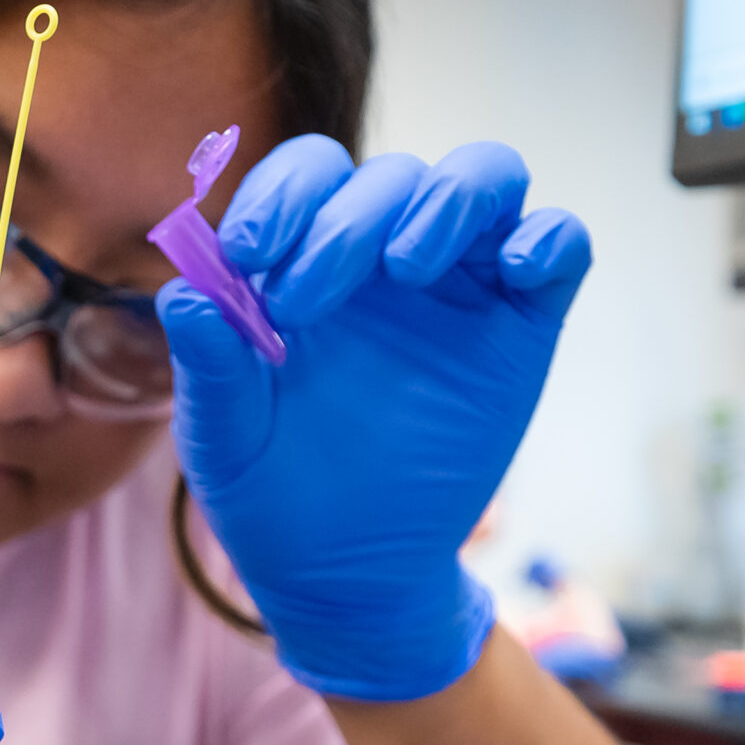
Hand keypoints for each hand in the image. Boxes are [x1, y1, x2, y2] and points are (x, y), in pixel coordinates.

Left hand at [159, 138, 591, 700]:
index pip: (310, 173)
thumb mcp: (223, 433)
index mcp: (309, 256)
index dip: (282, 193)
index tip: (247, 251)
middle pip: (393, 174)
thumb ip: (207, 362)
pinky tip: (515, 272)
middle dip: (344, 221)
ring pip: (487, 176)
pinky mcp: (523, 324)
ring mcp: (462, 283)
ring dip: (449, 198)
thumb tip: (183, 294)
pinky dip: (546, 238)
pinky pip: (560, 243)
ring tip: (407, 264)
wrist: (345, 570)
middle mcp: (388, 254)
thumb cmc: (272, 488)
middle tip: (302, 304)